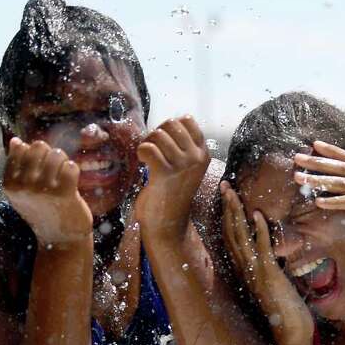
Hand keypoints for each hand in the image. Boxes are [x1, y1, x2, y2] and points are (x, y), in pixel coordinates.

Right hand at [2, 137, 91, 246]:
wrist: (60, 239)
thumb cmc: (41, 211)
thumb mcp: (22, 191)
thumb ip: (17, 166)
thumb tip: (15, 141)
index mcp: (10, 183)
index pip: (21, 148)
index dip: (35, 152)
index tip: (40, 167)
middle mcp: (24, 186)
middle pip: (38, 147)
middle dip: (50, 153)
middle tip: (55, 169)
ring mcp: (43, 190)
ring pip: (56, 154)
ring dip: (63, 161)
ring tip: (63, 174)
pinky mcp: (63, 194)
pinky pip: (71, 166)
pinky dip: (73, 170)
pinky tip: (71, 181)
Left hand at [134, 116, 210, 235]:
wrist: (169, 224)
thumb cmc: (173, 194)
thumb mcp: (186, 168)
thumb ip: (183, 147)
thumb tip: (167, 125)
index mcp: (203, 154)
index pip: (187, 120)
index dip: (170, 125)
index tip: (165, 141)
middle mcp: (196, 158)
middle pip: (171, 124)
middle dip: (157, 132)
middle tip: (154, 150)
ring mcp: (182, 165)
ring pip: (158, 134)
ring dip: (148, 143)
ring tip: (148, 158)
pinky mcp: (165, 173)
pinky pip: (148, 148)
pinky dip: (141, 152)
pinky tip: (143, 162)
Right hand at [219, 181, 313, 344]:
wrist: (292, 335)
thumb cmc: (288, 313)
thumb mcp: (276, 286)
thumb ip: (271, 270)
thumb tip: (273, 259)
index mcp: (245, 272)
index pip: (231, 239)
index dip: (228, 217)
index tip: (227, 197)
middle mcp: (245, 271)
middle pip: (230, 233)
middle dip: (227, 208)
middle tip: (224, 185)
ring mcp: (255, 273)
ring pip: (240, 237)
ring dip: (236, 213)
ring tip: (232, 192)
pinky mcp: (269, 277)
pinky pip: (262, 249)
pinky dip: (259, 230)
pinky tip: (258, 214)